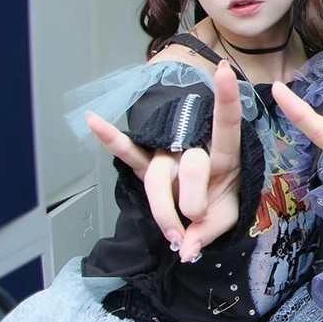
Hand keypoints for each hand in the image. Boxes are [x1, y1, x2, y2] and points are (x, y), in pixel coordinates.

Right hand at [87, 60, 243, 262]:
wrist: (209, 205)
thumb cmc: (223, 199)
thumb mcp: (229, 216)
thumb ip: (210, 231)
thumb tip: (186, 249)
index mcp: (225, 152)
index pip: (226, 121)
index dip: (226, 98)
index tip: (224, 72)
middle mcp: (194, 145)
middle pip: (189, 164)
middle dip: (192, 200)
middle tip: (196, 223)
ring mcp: (168, 152)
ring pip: (159, 175)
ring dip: (165, 209)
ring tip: (174, 235)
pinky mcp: (147, 163)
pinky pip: (128, 152)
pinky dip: (111, 139)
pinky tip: (94, 120)